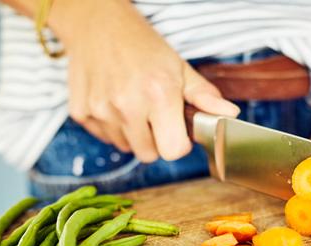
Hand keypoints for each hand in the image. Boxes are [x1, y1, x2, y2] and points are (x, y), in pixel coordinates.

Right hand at [51, 1, 238, 161]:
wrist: (97, 25)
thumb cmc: (142, 46)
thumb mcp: (179, 66)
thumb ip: (204, 96)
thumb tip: (229, 115)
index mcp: (158, 94)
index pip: (173, 151)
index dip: (178, 143)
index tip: (176, 130)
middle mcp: (127, 106)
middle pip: (148, 155)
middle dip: (155, 140)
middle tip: (154, 114)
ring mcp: (101, 111)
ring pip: (126, 147)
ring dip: (132, 133)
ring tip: (132, 104)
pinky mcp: (81, 113)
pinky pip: (105, 137)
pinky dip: (111, 126)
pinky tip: (113, 101)